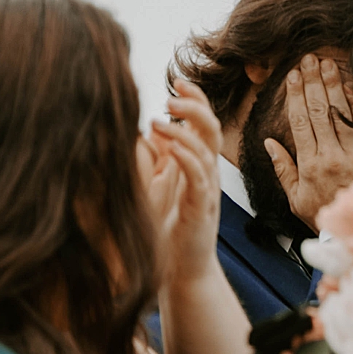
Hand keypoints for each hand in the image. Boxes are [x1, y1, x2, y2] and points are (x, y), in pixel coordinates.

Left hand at [138, 79, 223, 285]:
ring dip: (185, 129)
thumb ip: (155, 159)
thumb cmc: (169, 232)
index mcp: (199, 166)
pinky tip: (168, 144)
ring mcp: (206, 191)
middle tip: (172, 93)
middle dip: (195, 106)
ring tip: (161, 115)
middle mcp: (207, 174)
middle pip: (211, 129)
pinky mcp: (200, 209)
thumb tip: (141, 130)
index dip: (195, 100)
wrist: (184, 271)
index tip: (178, 82)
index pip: (203, 124)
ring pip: (206, 149)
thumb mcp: (158, 188)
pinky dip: (185, 156)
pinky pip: (198, 177)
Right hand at [263, 55, 352, 229]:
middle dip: (314, 82)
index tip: (292, 75)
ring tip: (328, 64)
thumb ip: (283, 169)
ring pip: (341, 113)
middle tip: (309, 59)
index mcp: (310, 165)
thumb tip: (269, 142)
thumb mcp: (296, 199)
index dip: (296, 96)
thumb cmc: (325, 214)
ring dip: (334, 85)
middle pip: (319, 111)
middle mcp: (332, 156)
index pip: (300, 122)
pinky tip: (352, 85)